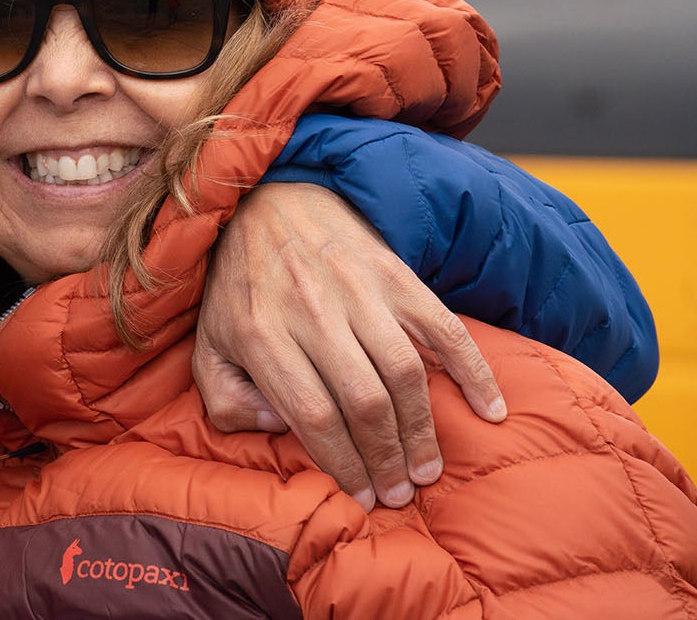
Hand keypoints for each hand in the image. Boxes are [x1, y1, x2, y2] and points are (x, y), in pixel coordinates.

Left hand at [193, 181, 506, 510]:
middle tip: (399, 492)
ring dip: (422, 429)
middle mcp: (311, 310)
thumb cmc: (239, 286)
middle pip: (363, 401)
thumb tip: (279, 429)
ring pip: (404, 372)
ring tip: (426, 468)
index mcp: (261, 332)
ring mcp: (357, 289)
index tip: (361, 497)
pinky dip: (473, 370)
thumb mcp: (207, 341)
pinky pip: (444, 327)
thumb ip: (225, 398)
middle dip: (386, 458)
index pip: (312, 415)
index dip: (342, 463)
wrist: (269, 201)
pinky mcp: (394, 273)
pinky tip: (490, 409)